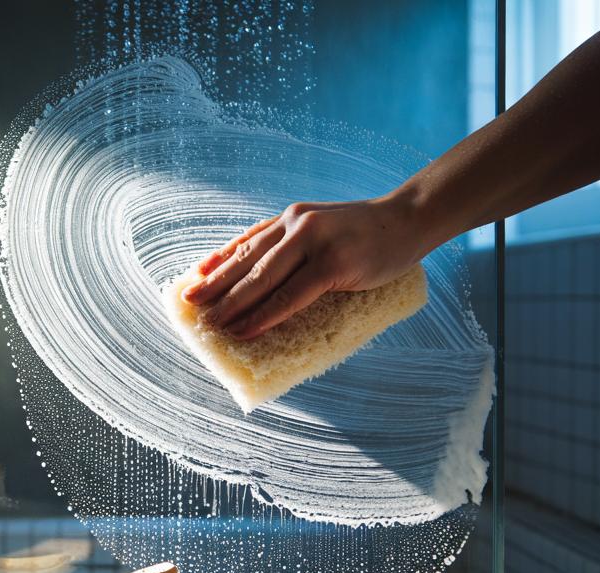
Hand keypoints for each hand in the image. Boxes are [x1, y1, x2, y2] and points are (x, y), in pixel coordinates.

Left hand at [181, 192, 430, 340]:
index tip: (194, 277)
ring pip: (262, 278)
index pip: (246, 242)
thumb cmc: (367, 232)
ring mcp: (314, 243)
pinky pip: (290, 295)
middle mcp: (295, 225)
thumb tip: (265, 275)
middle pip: (247, 261)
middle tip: (190, 304)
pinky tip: (247, 327)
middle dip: (215, 285)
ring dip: (233, 303)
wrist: (410, 219)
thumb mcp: (324, 228)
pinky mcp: (332, 264)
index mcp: (291, 218)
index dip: (218, 262)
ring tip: (212, 322)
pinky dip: (265, 314)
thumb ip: (295, 244)